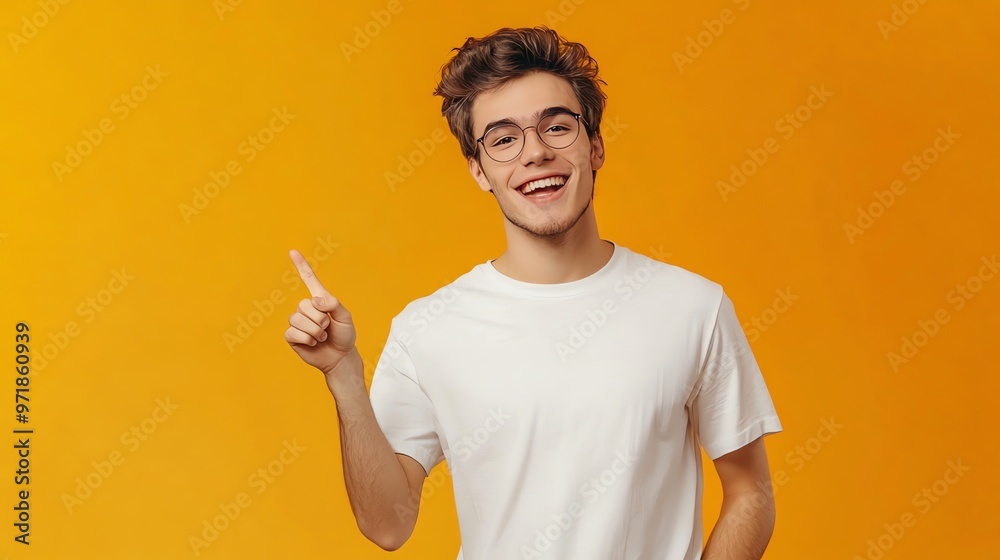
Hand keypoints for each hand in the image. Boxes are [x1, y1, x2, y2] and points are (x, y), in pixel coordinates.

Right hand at [285, 249, 357, 376]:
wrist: (340, 357)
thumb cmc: (344, 336)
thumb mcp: (345, 318)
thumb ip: (333, 305)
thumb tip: (315, 301)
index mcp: (320, 300)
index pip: (309, 280)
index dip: (301, 265)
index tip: (293, 251)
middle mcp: (306, 309)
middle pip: (305, 305)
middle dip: (320, 319)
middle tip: (328, 328)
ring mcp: (298, 322)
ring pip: (298, 319)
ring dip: (315, 331)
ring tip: (322, 336)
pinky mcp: (292, 336)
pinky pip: (293, 333)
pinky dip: (308, 339)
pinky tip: (313, 343)